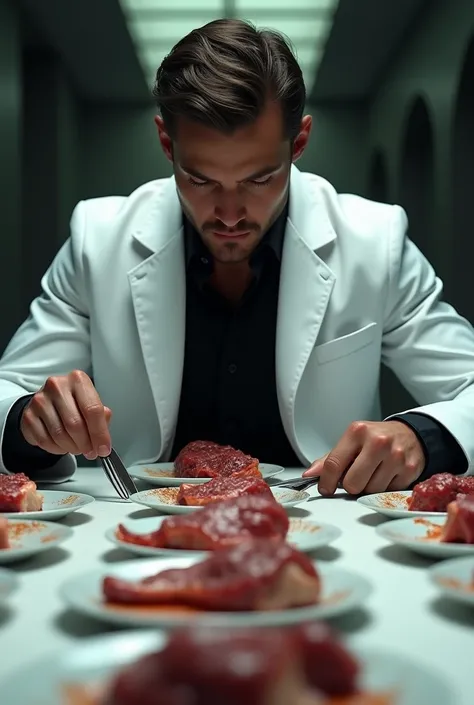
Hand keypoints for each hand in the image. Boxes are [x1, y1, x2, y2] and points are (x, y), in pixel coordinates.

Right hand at [20, 370, 111, 459]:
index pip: (93, 409)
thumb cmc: (73, 403)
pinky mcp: (28, 415)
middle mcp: (57, 386)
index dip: (100, 433)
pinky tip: (62, 445)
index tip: (103, 449)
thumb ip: (101, 417)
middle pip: (75, 424)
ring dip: (72, 447)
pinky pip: (45, 440)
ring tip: (77, 448)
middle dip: (86, 443)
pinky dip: (57, 449)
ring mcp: (40, 400)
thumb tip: (102, 436)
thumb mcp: (91, 403)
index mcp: (78, 380)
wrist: (47, 402)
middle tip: (90, 452)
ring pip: (59, 435)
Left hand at [303, 420, 424, 494]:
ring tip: (373, 473)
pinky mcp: (409, 469)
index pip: (333, 463)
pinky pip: (388, 492)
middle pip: (352, 483)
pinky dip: (385, 488)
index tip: (325, 488)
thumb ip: (329, 459)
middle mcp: (377, 442)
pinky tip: (387, 474)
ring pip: (370, 490)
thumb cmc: (376, 439)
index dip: (326, 481)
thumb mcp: (351, 441)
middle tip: (355, 477)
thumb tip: (309, 474)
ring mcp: (395, 456)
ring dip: (368, 487)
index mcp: (357, 432)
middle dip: (351, 485)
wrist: (410, 434)